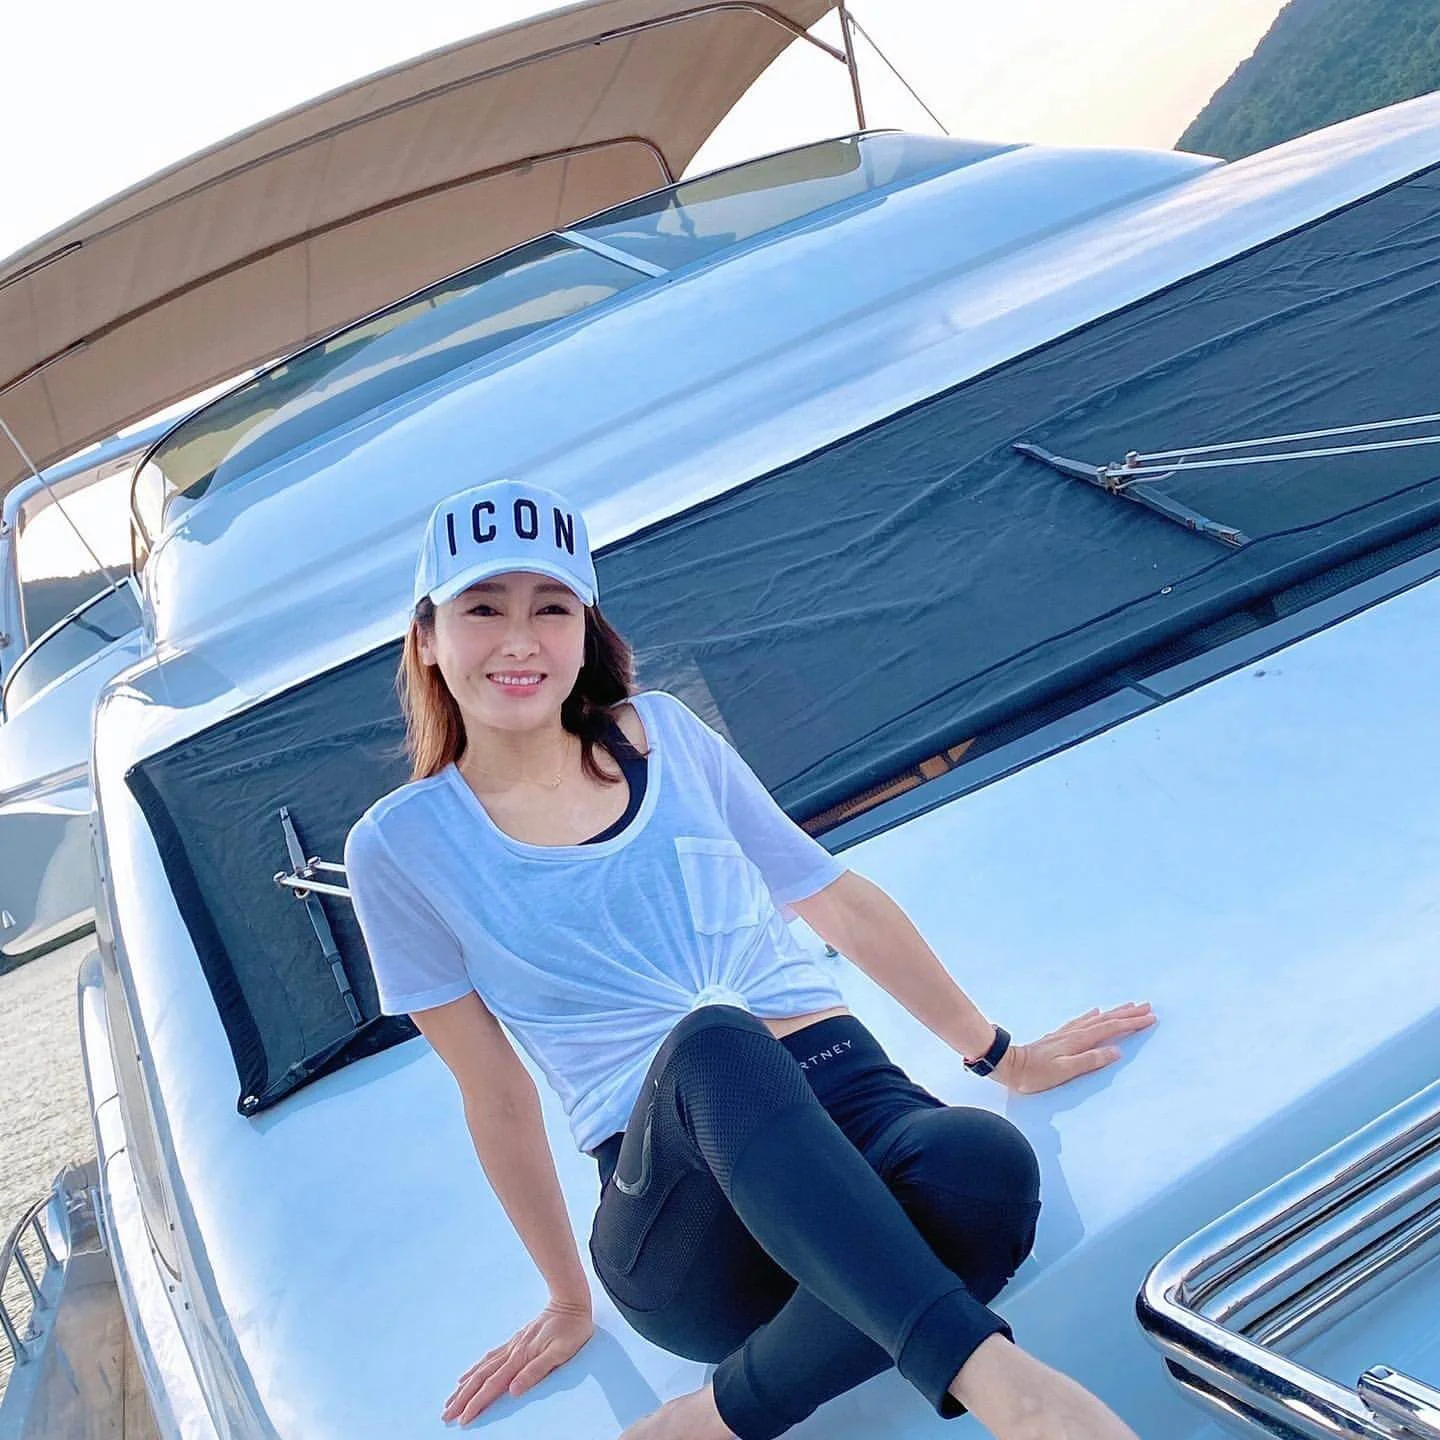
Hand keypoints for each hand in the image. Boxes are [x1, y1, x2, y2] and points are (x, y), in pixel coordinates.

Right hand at [442, 1298, 593, 1423]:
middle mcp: (512, 1352)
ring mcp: (512, 1346)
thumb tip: (513, 1390)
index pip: (493, 1386)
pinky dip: (475, 1369)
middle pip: (481, 1378)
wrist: (570, 1302)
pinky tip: (467, 1375)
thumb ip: (536, 1370)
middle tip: (446, 1415)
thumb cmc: (571, 1330)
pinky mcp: (515, 1341)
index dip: (477, 1403)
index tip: (463, 1419)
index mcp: (521, 1357)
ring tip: (451, 1399)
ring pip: (482, 1369)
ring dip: (465, 1386)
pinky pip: (489, 1358)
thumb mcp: (560, 1352)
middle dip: (463, 1398)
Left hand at [992, 1002, 1154, 1094]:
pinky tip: (1096, 1012)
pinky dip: (1093, 1016)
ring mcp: (1066, 1032)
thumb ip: (1090, 1061)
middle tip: (1148, 1007)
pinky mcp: (1059, 1036)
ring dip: (1114, 1012)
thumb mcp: (1065, 1071)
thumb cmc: (1037, 1074)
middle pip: (1107, 1020)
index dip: (1132, 1023)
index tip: (1150, 1017)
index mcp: (1080, 1041)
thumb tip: (1116, 1051)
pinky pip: (1082, 1021)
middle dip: (1128, 1014)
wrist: (1009, 1065)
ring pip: (1097, 1019)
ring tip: (1129, 1006)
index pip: (1111, 1029)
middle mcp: (1075, 1032)